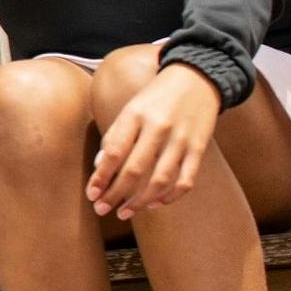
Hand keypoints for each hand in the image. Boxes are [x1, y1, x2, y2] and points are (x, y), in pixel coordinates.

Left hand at [90, 61, 222, 220]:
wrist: (197, 78)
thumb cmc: (156, 97)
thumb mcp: (130, 108)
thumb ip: (115, 136)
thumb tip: (100, 167)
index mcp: (135, 115)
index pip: (113, 152)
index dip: (101, 177)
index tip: (91, 194)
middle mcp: (158, 128)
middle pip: (134, 170)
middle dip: (115, 194)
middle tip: (102, 209)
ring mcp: (181, 139)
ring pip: (160, 179)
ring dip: (140, 201)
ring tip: (125, 212)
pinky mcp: (199, 148)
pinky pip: (186, 179)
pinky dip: (171, 196)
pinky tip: (156, 203)